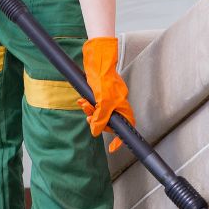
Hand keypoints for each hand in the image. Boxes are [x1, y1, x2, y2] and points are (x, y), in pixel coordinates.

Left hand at [79, 36, 134, 151]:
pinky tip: (82, 100)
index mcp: (122, 106)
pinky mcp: (99, 93)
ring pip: (99, 113)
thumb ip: (101, 118)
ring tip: (84, 105)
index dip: (121, 139)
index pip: (126, 126)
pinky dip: (87, 104)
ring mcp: (108, 98)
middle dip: (98, 121)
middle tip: (90, 118)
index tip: (113, 149)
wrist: (97, 60)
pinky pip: (93, 104)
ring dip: (90, 111)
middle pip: (109, 121)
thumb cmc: (104, 78)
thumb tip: (96, 131)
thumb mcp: (103, 102)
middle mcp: (117, 103)